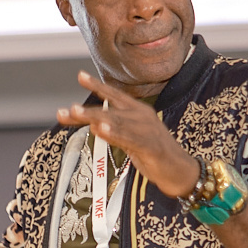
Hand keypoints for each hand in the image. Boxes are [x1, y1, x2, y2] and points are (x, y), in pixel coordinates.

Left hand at [56, 72, 199, 196]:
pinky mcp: (150, 146)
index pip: (115, 95)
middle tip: (68, 110)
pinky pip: (129, 138)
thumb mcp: (131, 140)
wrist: (180, 171)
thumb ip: (113, 132)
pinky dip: (115, 134)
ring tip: (77, 114)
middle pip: (109, 111)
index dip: (97, 86)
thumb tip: (94, 125)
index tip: (80, 76)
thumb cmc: (155, 155)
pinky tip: (102, 130)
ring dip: (95, 118)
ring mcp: (146, 130)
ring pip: (116, 122)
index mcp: (138, 112)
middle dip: (87, 112)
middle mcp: (141, 116)